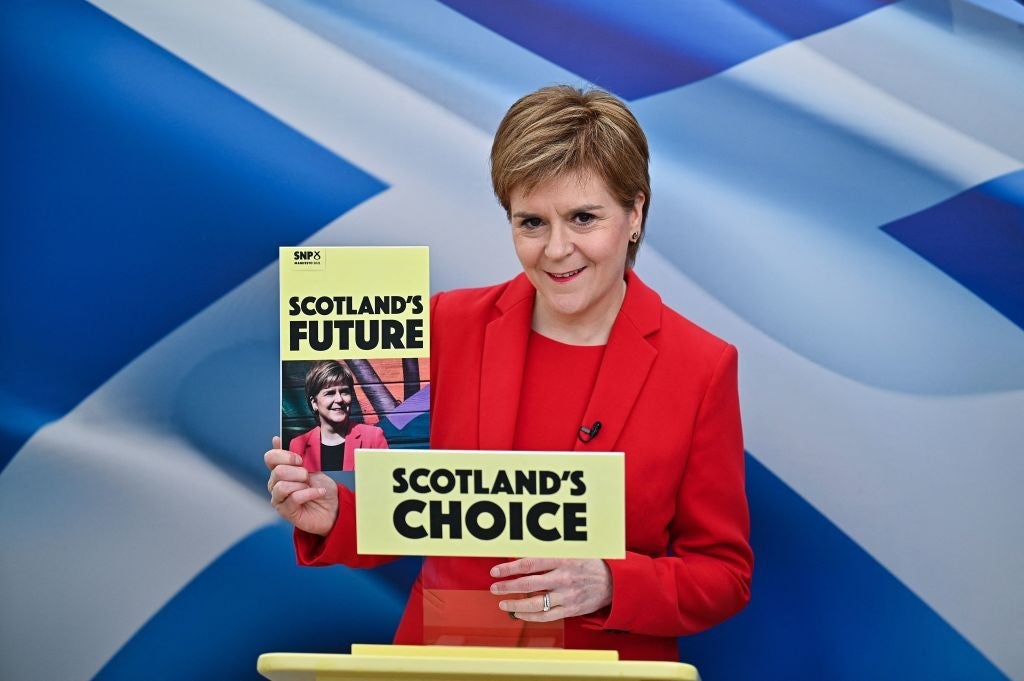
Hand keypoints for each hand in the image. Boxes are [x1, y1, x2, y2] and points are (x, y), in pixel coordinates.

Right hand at [264, 436, 337, 535]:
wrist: (333, 507)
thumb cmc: (321, 486)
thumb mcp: (312, 467)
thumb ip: (296, 454)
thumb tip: (275, 439)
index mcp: (280, 470)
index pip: (270, 457)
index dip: (285, 456)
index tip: (300, 459)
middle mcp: (275, 484)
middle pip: (278, 472)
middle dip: (297, 472)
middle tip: (308, 476)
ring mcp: (279, 499)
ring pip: (282, 486)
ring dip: (301, 484)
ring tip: (311, 486)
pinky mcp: (286, 511)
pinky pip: (294, 498)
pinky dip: (309, 493)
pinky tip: (318, 492)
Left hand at [489, 558, 611, 621]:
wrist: (613, 581)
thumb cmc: (589, 563)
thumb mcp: (571, 551)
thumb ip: (548, 553)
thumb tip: (522, 554)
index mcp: (562, 560)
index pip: (529, 564)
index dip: (509, 568)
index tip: (496, 570)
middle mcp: (563, 578)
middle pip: (528, 584)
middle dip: (507, 586)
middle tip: (494, 587)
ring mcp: (566, 595)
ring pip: (535, 603)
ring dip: (515, 604)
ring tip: (502, 602)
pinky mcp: (570, 609)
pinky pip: (546, 616)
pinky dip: (530, 616)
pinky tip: (519, 613)